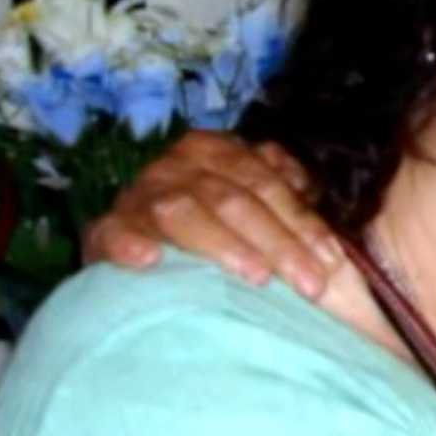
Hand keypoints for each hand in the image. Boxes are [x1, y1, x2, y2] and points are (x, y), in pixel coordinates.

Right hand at [81, 130, 336, 298]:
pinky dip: (130, 244)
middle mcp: (175, 165)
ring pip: (184, 212)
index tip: (332, 260)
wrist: (144, 253)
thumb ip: (285, 190)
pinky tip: (150, 261)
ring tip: (256, 276)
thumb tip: (314, 189)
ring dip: (223, 245)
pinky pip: (112, 233)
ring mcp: (137, 196)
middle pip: (233, 198)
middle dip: (278, 243)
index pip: (266, 182)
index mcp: (216, 151)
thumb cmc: (218, 232)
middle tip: (311, 285)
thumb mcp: (255, 205)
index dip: (302, 221)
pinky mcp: (103, 231)